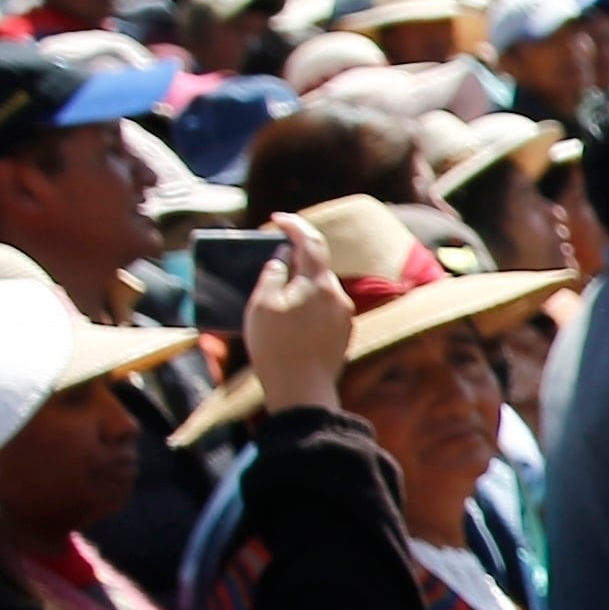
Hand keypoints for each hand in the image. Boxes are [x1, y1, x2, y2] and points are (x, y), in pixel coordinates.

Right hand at [246, 212, 351, 413]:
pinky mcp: (343, 335)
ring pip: (320, 289)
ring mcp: (344, 317)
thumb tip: (282, 263)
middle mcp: (338, 296)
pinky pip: (323, 309)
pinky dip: (307, 303)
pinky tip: (290, 315)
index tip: (277, 219)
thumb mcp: (262, 304)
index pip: (310, 242)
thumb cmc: (276, 345)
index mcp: (319, 283)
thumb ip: (272, 275)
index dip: (294, 225)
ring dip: (300, 283)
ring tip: (276, 290)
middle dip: (295, 257)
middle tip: (272, 256)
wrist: (302, 390)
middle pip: (317, 266)